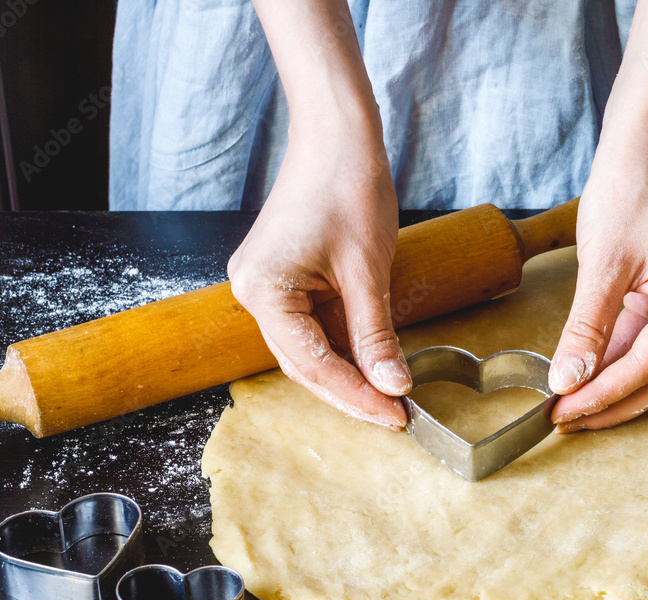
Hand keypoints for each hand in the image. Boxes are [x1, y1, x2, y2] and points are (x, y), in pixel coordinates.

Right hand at [228, 123, 410, 429]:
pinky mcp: (284, 277)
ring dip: (349, 371)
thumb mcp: (367, 271)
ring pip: (309, 347)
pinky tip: (372, 361)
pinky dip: (344, 344)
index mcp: (263, 290)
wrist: (337, 135)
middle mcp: (253, 291)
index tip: (394, 414)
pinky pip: (313, 324)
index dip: (355, 394)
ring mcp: (266, 284)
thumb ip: (376, 334)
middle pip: (304, 362)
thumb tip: (392, 385)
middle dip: (351, 390)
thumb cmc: (348, 186)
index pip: (311, 362)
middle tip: (394, 414)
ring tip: (389, 395)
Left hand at [549, 148, 647, 430]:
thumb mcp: (603, 266)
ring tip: (568, 404)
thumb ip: (586, 330)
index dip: (603, 395)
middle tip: (565, 420)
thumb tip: (566, 380)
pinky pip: (645, 340)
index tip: (563, 413)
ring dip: (612, 384)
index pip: (647, 367)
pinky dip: (614, 358)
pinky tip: (583, 372)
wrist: (645, 145)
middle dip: (611, 401)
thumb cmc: (631, 190)